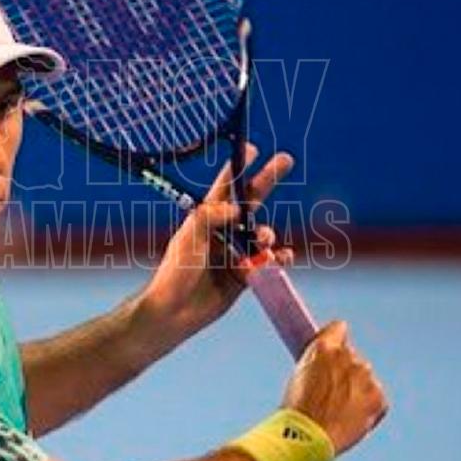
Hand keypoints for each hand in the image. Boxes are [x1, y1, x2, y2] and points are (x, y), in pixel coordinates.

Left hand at [138, 144, 294, 341]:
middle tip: (286, 159)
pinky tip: (283, 257)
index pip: (224, 186)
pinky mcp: (244, 276)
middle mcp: (222, 232)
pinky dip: (279, 258)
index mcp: (205, 219)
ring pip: (262, 235)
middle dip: (268, 179)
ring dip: (268, 233)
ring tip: (264, 240)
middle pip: (251, 202)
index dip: (238, 166)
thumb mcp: (189, 237)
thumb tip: (239, 208)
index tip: (251, 146)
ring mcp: (235, 253)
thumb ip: (211, 216)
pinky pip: (268, 262)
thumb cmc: (175, 273)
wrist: (174, 314)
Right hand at [282, 321, 387, 454]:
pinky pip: (376, 398)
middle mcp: (348, 357)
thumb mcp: (299, 373)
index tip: (332, 354)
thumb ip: (318, 360)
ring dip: (357, 389)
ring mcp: (365, 377)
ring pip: (364, 378)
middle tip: (331, 392)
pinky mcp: (378, 397)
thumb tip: (326, 360)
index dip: (335, 341)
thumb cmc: (298, 409)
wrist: (308, 436)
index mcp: (324, 347)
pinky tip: (350, 418)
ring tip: (339, 410)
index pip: (339, 328)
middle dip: (345, 371)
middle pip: (352, 357)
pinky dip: (367, 407)